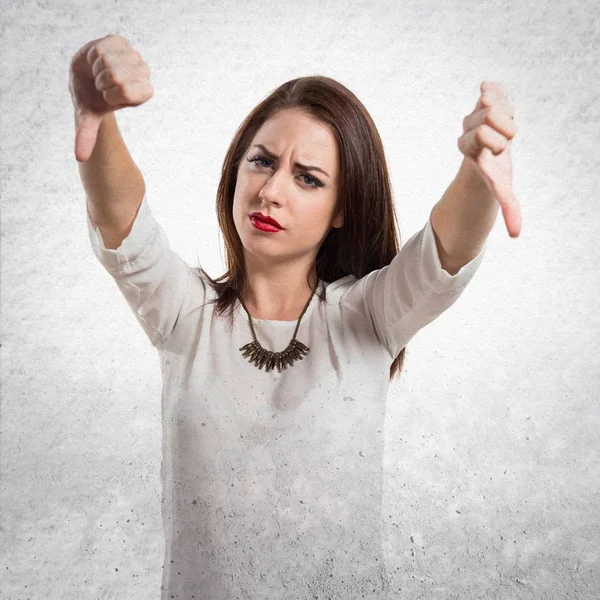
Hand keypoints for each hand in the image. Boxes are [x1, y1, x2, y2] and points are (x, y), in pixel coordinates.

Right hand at [69, 34, 153, 162]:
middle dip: (101, 81)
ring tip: (99, 73)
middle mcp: (143, 74)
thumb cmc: (92, 100)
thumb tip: (79, 158)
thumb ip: (87, 134)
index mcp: (143, 93)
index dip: (111, 95)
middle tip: (101, 84)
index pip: (128, 93)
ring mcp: (134, 56)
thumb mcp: (90, 116)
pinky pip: (104, 47)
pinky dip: (94, 54)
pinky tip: (97, 61)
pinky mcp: (121, 41)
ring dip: (97, 68)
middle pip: (117, 76)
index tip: (107, 97)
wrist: (87, 78)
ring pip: (110, 60)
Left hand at [457, 81, 520, 237]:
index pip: (479, 135)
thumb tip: (516, 235)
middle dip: (505, 127)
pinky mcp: (482, 99)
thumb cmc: (495, 172)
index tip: (500, 151)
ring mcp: (473, 113)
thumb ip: (509, 208)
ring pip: (491, 102)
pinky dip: (497, 91)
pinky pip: (490, 87)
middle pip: (487, 116)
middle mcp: (467, 130)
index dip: (495, 141)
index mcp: (469, 150)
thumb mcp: (501, 189)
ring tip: (506, 126)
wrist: (488, 153)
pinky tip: (497, 99)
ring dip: (507, 114)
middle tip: (506, 138)